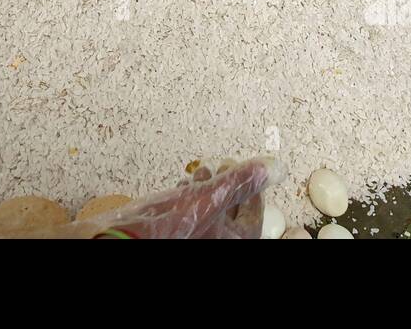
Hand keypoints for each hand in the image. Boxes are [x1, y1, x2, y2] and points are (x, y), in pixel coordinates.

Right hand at [104, 157, 283, 238]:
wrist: (135, 239)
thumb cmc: (173, 228)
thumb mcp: (212, 198)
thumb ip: (241, 181)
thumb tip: (274, 167)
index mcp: (237, 241)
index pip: (254, 213)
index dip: (251, 185)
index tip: (247, 168)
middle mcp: (221, 243)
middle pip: (234, 213)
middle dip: (228, 186)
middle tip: (224, 167)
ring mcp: (201, 239)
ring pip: (213, 214)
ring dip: (210, 190)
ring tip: (202, 174)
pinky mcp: (183, 235)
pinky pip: (196, 218)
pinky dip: (194, 200)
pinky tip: (184, 187)